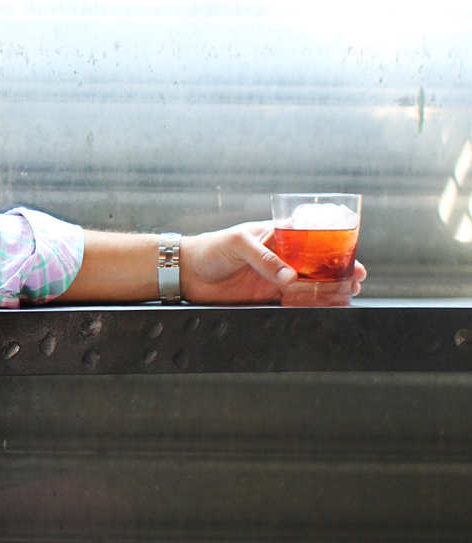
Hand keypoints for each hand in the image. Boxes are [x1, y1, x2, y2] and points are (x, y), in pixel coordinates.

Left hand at [181, 220, 366, 304]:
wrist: (186, 272)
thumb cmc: (210, 248)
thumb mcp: (238, 243)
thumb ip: (264, 259)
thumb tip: (290, 277)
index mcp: (277, 235)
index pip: (312, 238)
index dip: (333, 246)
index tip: (352, 255)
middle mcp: (280, 256)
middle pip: (317, 263)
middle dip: (339, 270)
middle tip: (357, 278)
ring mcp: (274, 277)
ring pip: (309, 284)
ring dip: (329, 289)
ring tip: (349, 293)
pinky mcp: (266, 296)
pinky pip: (293, 302)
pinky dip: (309, 305)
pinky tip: (325, 307)